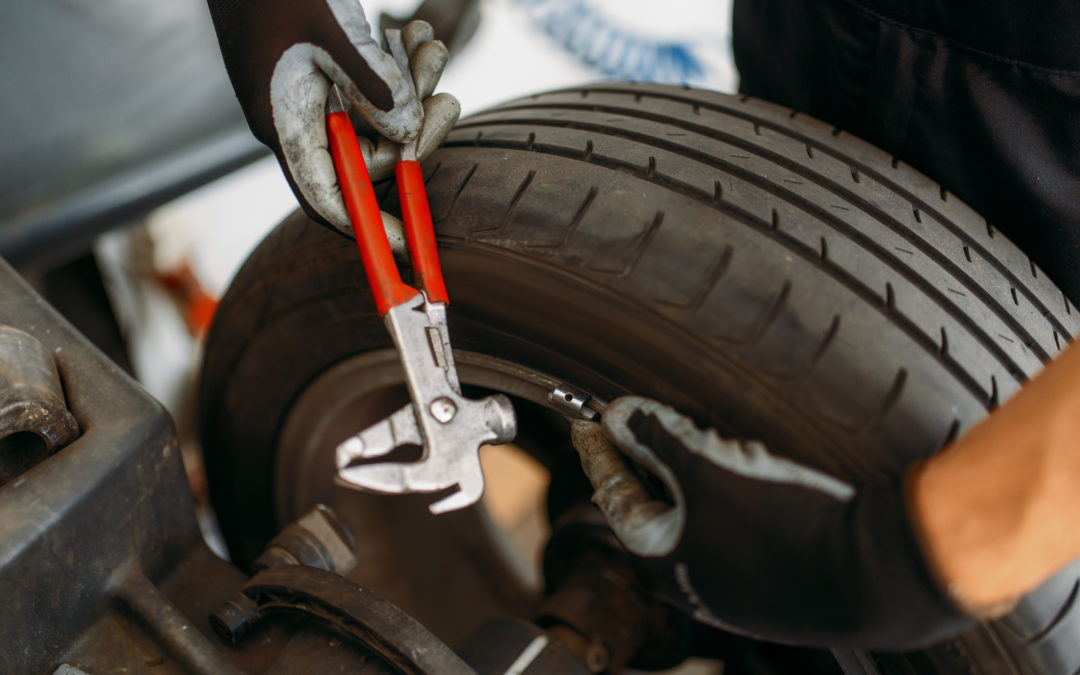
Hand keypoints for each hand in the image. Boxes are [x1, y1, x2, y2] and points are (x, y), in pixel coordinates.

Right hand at [207, 1, 459, 233]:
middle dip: (413, 128)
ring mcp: (309, 97)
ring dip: (411, 85)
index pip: (328, 198)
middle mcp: (295, 120)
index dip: (370, 226)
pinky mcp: (322, 73)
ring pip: (376, 116)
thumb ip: (369, 82)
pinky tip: (413, 31)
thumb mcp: (328, 26)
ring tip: (431, 43)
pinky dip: (395, 65)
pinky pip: (369, 87)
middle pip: (368, 154)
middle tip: (448, 98)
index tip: (411, 245)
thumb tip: (408, 137)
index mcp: (283, 123)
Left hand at [580, 396, 971, 648]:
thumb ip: (658, 439)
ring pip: (698, 515)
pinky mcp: (768, 583)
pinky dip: (732, 495)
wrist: (871, 574)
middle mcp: (687, 581)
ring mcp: (730, 588)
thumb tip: (621, 415)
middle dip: (653, 459)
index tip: (589, 422)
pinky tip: (751, 475)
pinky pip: (734, 528)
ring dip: (696, 474)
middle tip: (644, 422)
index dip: (601, 450)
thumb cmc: (782, 526)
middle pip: (656, 503)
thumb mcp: (706, 469)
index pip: (614, 492)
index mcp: (658, 558)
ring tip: (707, 441)